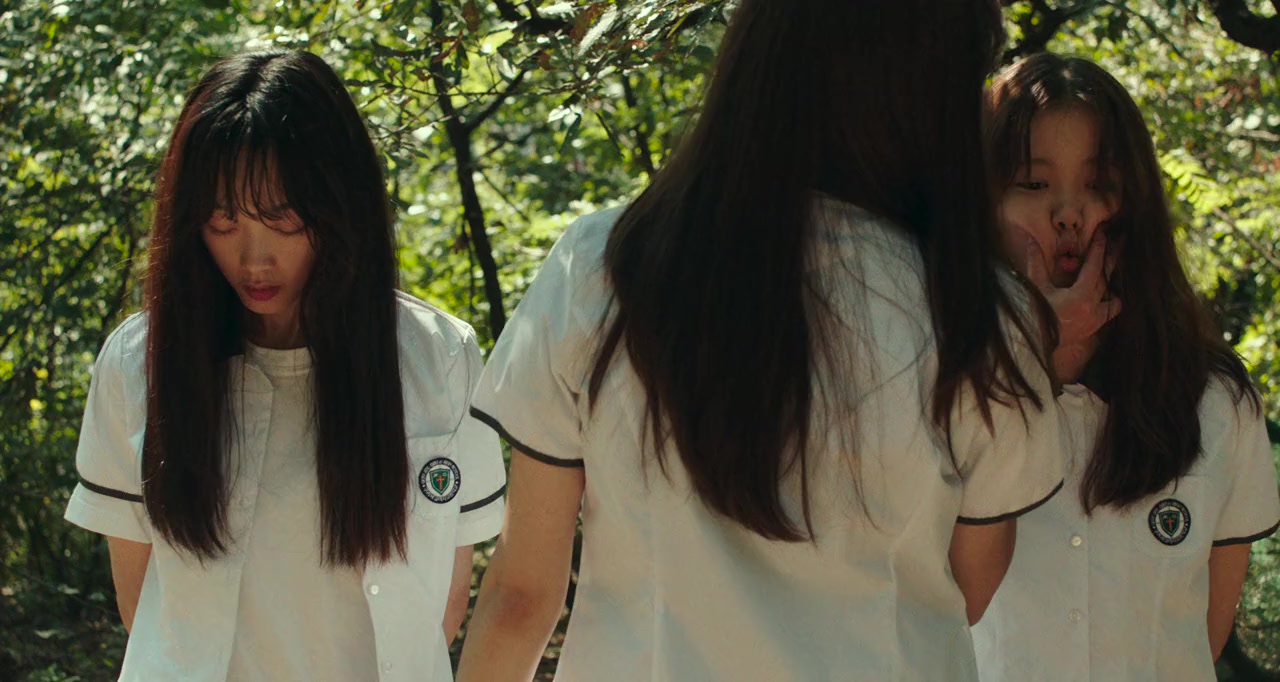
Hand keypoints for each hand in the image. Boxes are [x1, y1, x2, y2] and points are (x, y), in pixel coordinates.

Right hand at [1019, 230, 1120, 381]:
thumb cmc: (1032, 314)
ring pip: (1112, 299)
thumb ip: (1035, 262)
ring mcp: (1094, 320)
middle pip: (1107, 278)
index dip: (1099, 248)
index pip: (1094, 266)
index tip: (1103, 233)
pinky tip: (1104, 300)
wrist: (1032, 344)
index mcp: (1081, 295)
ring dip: (1112, 287)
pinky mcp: (1091, 330)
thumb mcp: (1034, 286)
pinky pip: (1107, 314)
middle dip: (1112, 259)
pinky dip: (1107, 305)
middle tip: (1120, 242)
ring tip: (1114, 278)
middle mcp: (1093, 307)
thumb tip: (1029, 241)